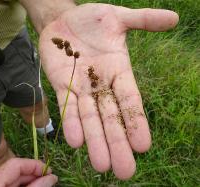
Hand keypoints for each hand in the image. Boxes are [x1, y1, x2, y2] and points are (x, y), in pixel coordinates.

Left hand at [0, 158, 57, 186]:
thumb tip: (52, 177)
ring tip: (43, 184)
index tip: (48, 170)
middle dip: (34, 174)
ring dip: (30, 181)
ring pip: (12, 180)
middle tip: (49, 179)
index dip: (34, 165)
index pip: (15, 165)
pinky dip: (22, 186)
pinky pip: (9, 185)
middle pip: (14, 172)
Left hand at [39, 3, 178, 178]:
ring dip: (95, 141)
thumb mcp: (118, 18)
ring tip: (101, 165)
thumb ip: (143, 20)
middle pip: (111, 117)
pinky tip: (76, 142)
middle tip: (124, 171)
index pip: (130, 100)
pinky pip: (67, 107)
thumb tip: (174, 19)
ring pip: (89, 118)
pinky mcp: (61, 85)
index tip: (144, 146)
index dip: (136, 121)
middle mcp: (101, 84)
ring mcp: (80, 87)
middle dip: (117, 143)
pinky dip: (71, 124)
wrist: (62, 20)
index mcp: (118, 71)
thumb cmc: (91, 20)